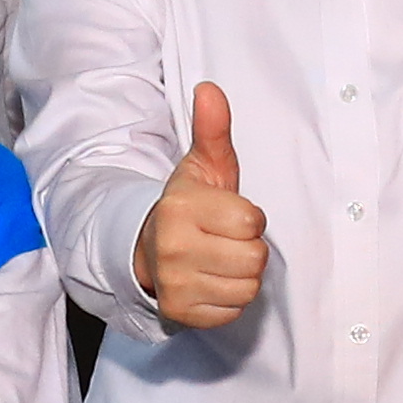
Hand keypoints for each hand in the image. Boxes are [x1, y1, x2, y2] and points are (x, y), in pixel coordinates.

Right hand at [137, 83, 266, 330]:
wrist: (147, 250)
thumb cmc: (187, 208)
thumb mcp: (201, 167)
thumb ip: (212, 130)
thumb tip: (210, 89)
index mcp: (181, 208)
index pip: (253, 221)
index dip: (248, 218)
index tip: (227, 215)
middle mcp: (173, 247)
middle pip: (255, 258)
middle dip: (248, 248)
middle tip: (224, 240)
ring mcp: (175, 284)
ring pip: (248, 287)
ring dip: (241, 275)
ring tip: (219, 260)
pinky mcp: (180, 313)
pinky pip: (233, 311)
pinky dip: (229, 300)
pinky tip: (211, 281)